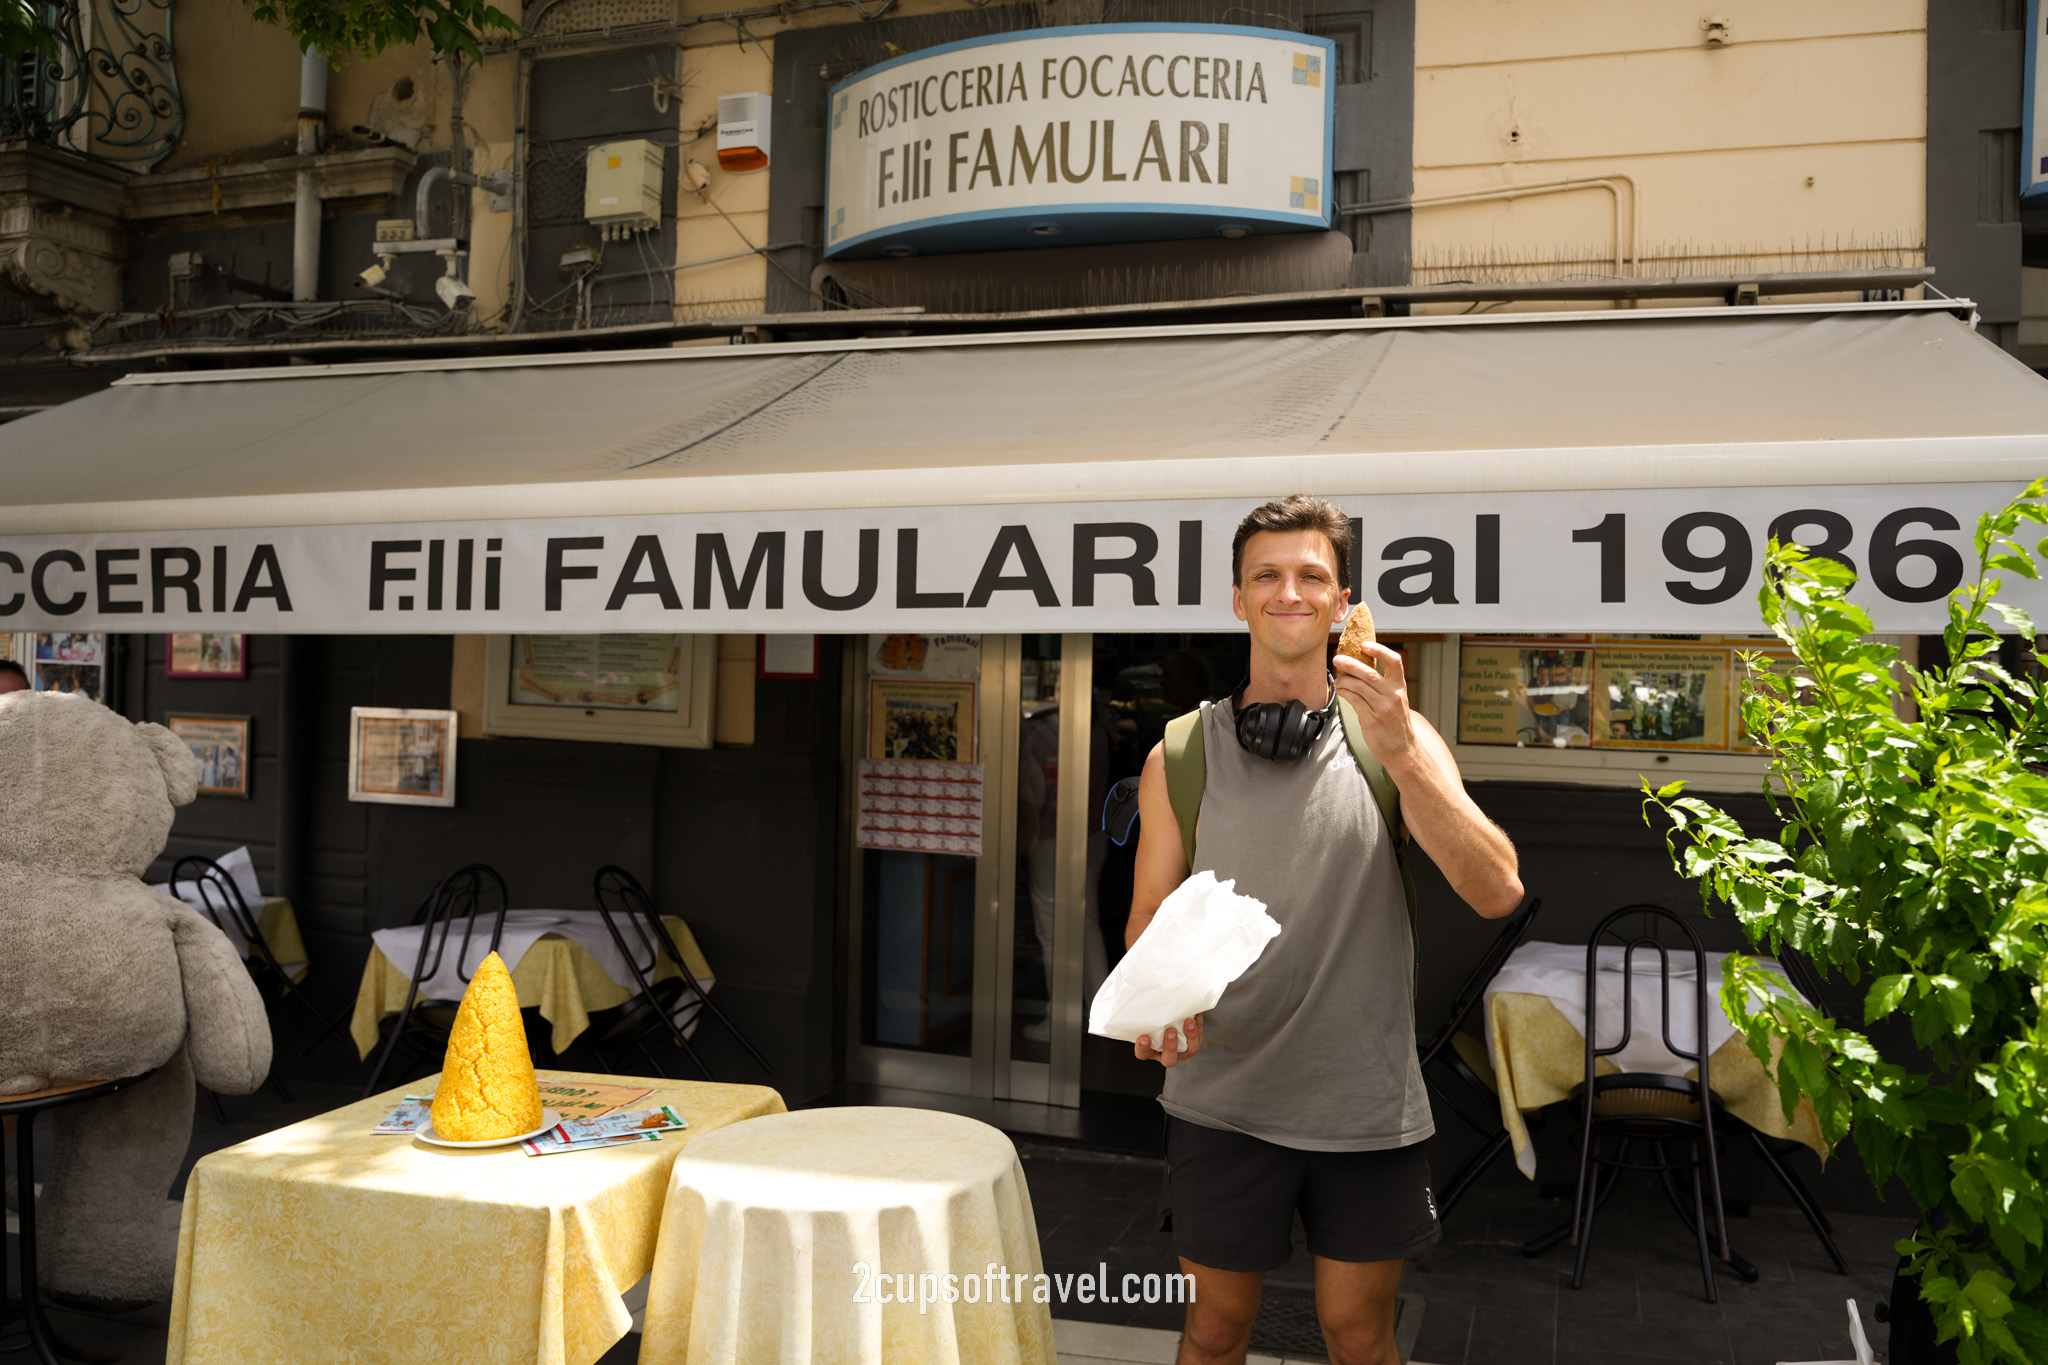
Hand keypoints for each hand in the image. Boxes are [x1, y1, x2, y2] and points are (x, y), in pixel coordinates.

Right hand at [1134, 1015, 1202, 1066]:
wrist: (1165, 1018)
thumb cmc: (1151, 1020)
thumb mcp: (1146, 1019)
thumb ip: (1144, 1014)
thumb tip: (1141, 992)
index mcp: (1149, 1050)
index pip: (1143, 1053)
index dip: (1143, 1048)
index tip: (1144, 1037)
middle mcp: (1165, 1054)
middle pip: (1168, 1059)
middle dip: (1171, 1046)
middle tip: (1170, 1031)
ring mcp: (1181, 1051)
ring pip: (1189, 1050)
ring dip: (1190, 1036)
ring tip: (1189, 1021)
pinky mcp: (1193, 1044)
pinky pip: (1198, 1038)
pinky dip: (1198, 1026)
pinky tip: (1195, 1014)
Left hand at [1333, 643, 1417, 766]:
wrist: (1402, 748)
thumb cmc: (1395, 722)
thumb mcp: (1395, 699)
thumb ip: (1383, 684)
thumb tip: (1360, 666)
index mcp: (1399, 686)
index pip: (1394, 661)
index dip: (1379, 650)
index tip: (1364, 644)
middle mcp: (1393, 695)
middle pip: (1370, 672)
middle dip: (1351, 663)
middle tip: (1338, 658)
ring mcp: (1382, 708)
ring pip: (1359, 686)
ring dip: (1344, 680)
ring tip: (1338, 679)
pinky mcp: (1371, 719)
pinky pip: (1354, 700)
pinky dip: (1344, 693)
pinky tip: (1340, 690)